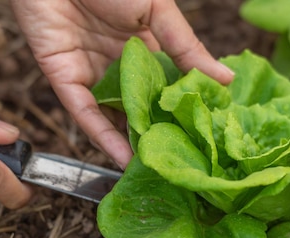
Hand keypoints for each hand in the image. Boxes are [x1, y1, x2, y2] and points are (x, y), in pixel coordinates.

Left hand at [11, 0, 233, 168]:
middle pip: (138, 107)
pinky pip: (85, 113)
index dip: (180, 111)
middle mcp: (117, 64)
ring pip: (112, 116)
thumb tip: (226, 79)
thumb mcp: (158, 10)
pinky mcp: (63, 79)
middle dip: (156, 134)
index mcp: (142, 46)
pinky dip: (102, 136)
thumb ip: (186, 47)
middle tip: (177, 164)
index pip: (165, 86)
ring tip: (153, 170)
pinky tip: (124, 158)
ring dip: (130, 142)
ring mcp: (91, 73)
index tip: (201, 138)